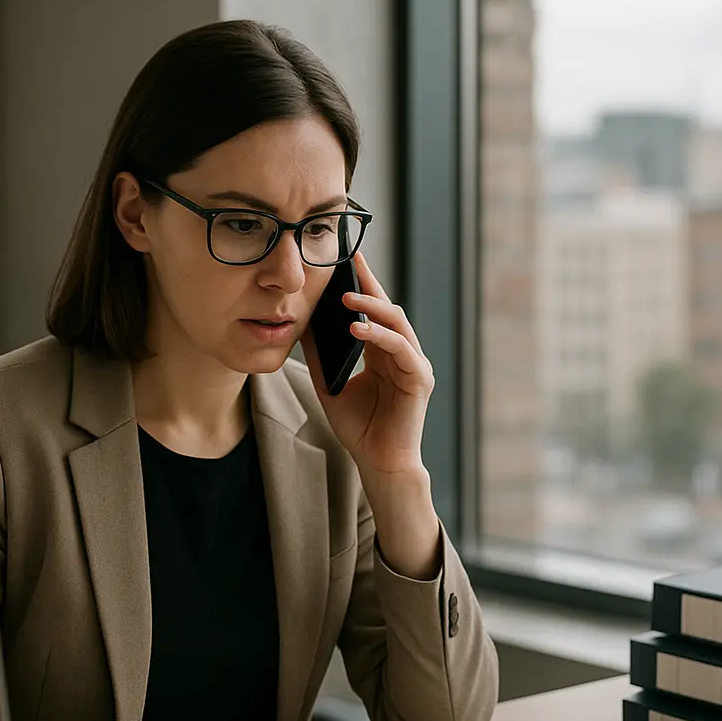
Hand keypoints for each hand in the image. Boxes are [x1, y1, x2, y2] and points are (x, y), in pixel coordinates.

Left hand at [301, 251, 434, 478]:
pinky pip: (401, 348)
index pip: (372, 311)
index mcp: (382, 352)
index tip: (343, 259)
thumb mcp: (329, 384)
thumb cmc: (359, 428)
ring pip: (397, 322)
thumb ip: (320, 356)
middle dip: (369, 282)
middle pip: (387, 307)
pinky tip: (357, 328)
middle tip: (351, 258)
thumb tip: (301, 324)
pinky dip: (380, 336)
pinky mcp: (420, 378)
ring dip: (373, 306)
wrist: (378, 462)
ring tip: (346, 295)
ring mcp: (414, 364)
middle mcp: (401, 352)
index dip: (360, 284)